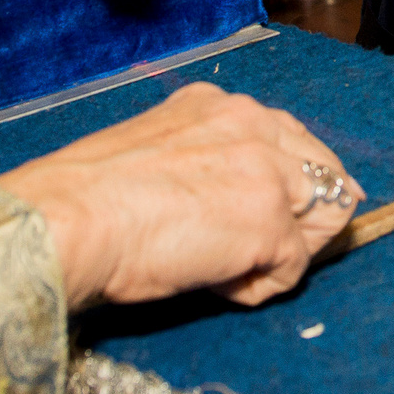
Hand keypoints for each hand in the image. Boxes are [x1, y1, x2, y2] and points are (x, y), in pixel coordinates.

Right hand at [0, 82, 364, 308]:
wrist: (68, 221)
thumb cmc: (89, 199)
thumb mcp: (158, 152)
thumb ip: (206, 160)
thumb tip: (230, 200)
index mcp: (219, 105)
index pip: (291, 140)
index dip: (287, 187)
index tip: (266, 217)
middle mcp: (252, 123)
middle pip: (325, 173)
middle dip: (300, 219)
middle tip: (249, 253)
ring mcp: (268, 170)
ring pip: (325, 217)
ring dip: (282, 251)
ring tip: (226, 267)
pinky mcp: (270, 221)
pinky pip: (293, 268)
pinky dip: (258, 287)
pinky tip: (215, 282)